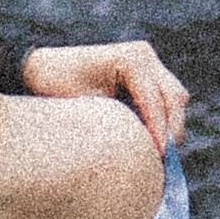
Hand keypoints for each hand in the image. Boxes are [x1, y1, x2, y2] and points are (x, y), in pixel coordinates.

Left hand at [18, 37, 188, 152]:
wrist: (43, 71)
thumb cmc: (56, 88)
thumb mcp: (83, 108)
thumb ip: (114, 124)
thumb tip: (142, 152)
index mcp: (130, 59)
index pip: (154, 99)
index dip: (159, 130)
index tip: (158, 157)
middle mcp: (144, 55)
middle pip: (175, 96)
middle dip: (172, 130)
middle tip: (164, 163)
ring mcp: (149, 62)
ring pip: (176, 98)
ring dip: (171, 125)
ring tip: (159, 155)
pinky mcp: (148, 74)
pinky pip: (166, 99)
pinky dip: (164, 120)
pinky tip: (154, 143)